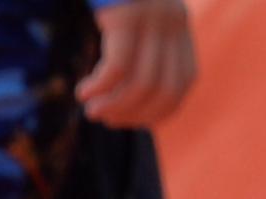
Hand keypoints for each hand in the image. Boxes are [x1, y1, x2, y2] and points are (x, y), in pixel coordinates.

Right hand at [78, 0, 196, 129]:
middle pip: (162, 90)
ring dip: (113, 106)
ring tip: (91, 109)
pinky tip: (82, 91)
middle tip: (103, 117)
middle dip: (132, 115)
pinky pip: (117, 68)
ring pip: (140, 84)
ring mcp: (151, 18)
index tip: (128, 120)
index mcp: (179, 24)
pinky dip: (99, 88)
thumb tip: (127, 90)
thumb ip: (141, 41)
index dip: (157, 112)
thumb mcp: (137, 12)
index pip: (183, 84)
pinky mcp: (126, 15)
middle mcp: (172, 22)